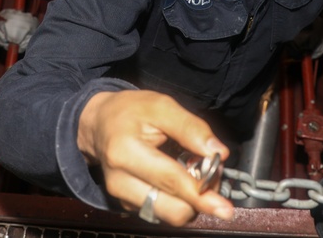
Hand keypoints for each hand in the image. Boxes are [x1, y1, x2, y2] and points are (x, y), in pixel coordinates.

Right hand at [77, 90, 234, 225]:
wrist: (98, 124)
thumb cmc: (130, 111)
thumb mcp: (161, 106)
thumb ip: (191, 128)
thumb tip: (219, 153)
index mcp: (125, 152)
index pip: (170, 180)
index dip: (201, 194)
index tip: (224, 208)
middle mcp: (120, 181)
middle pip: (172, 210)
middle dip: (200, 198)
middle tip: (209, 172)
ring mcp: (122, 197)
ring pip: (169, 216)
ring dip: (191, 202)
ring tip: (194, 174)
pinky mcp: (127, 205)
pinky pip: (162, 213)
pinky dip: (178, 201)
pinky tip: (178, 179)